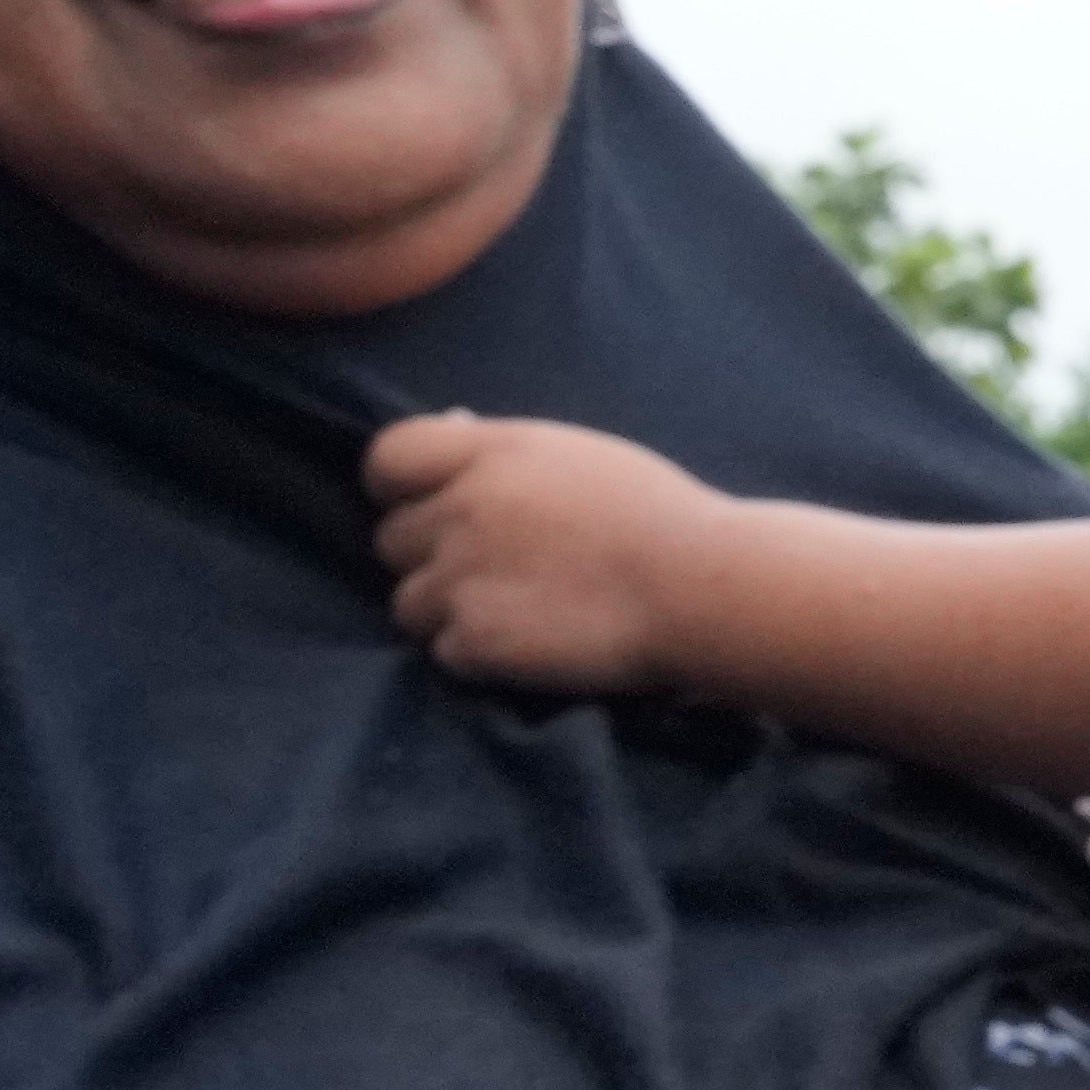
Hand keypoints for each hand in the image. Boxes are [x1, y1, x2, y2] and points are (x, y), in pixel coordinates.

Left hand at [366, 409, 719, 691]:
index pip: (387, 458)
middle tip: (493, 571)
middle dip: (431, 557)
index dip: (398, 488)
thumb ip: (505, 456)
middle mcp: (462, 510)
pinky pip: (445, 651)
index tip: (427, 506)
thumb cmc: (660, 517)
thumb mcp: (577, 457)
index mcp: (491, 454)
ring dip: (449, 610)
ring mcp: (462, 577)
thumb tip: (452, 435)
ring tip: (515, 613)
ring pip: (409, 603)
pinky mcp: (476, 640)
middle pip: (391, 539)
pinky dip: (480, 655)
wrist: (702, 588)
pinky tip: (535, 645)